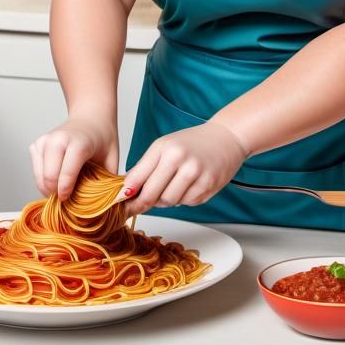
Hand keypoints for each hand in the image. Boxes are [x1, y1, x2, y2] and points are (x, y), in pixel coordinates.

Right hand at [30, 116, 117, 200]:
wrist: (91, 117)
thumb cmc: (102, 139)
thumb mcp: (112, 159)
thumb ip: (109, 182)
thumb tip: (106, 207)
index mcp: (79, 142)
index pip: (66, 174)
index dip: (67, 193)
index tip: (70, 201)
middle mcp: (57, 139)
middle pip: (49, 178)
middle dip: (57, 194)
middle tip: (69, 198)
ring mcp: (44, 141)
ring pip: (40, 178)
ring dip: (50, 189)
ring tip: (65, 187)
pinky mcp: (35, 145)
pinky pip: (36, 173)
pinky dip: (45, 180)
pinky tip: (58, 176)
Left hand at [120, 121, 248, 217]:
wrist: (226, 137)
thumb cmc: (193, 143)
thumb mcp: (165, 146)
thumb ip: (146, 167)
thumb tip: (127, 190)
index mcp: (164, 148)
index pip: (138, 178)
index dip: (125, 195)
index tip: (118, 203)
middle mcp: (179, 159)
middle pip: (151, 195)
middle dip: (143, 203)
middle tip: (137, 206)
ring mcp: (194, 173)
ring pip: (169, 202)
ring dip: (165, 200)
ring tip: (171, 186)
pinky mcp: (207, 185)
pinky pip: (187, 203)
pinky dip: (183, 199)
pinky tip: (188, 185)